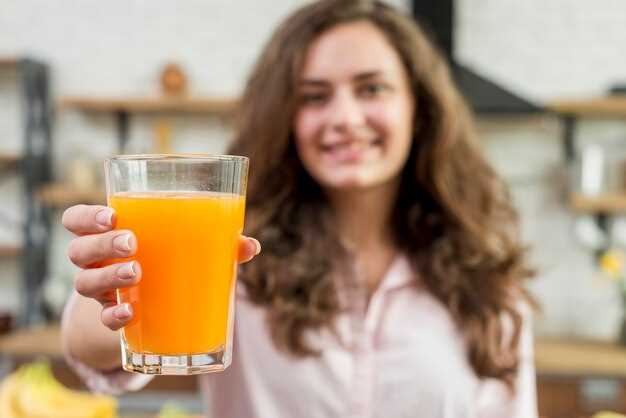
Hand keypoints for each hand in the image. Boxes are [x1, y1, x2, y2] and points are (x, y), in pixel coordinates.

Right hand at [62, 204, 260, 330]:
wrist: (150, 303)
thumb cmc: (169, 260)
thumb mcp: (187, 247)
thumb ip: (217, 243)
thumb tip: (251, 246)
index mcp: (109, 233)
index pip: (77, 220)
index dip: (85, 217)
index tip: (112, 216)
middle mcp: (97, 261)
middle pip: (78, 250)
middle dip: (102, 244)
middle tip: (132, 243)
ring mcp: (102, 290)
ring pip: (84, 283)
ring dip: (108, 277)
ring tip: (137, 274)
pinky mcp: (112, 316)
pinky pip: (103, 319)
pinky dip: (113, 316)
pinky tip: (130, 312)